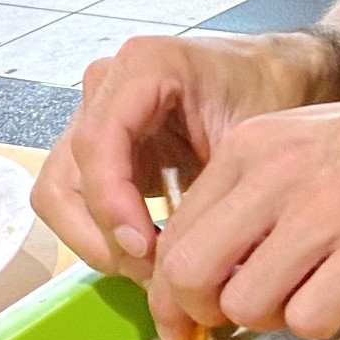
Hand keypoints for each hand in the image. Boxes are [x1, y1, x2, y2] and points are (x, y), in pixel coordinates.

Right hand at [32, 31, 330, 284]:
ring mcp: (95, 114)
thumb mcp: (251, 137)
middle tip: (153, 274)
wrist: (278, 74)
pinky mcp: (98, 146)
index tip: (146, 250)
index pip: (98, 142)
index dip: (112, 203)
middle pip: (66, 176)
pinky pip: (79, 200)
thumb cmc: (270, 92)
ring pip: (61, 195)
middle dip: (103, 234)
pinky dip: (107, 233)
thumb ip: (212, 192)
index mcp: (144, 65)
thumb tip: (181, 265)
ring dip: (99, 241)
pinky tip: (153, 252)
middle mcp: (105, 84)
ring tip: (155, 269)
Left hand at [150, 79, 339, 339]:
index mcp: (253, 145)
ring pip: (246, 303)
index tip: (192, 311)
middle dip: (204, 311)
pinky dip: (319, 321)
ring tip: (307, 292)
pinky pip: (310, 318)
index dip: (174, 288)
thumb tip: (201, 270)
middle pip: (190, 273)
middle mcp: (279, 174)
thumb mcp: (305, 142)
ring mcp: (326, 211)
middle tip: (235, 317)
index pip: (174, 233)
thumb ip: (252, 193)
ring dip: (270, 317)